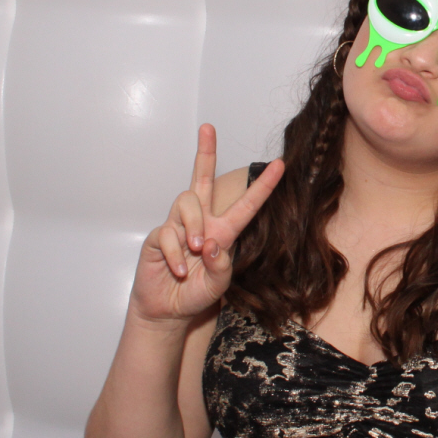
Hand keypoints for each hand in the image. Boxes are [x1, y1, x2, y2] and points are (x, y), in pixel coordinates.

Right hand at [128, 125, 283, 327]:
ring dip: (193, 226)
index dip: (263, 185)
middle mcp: (201, 222)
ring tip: (196, 249)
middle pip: (202, 178)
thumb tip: (211, 242)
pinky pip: (167, 233)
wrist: (167, 310)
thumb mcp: (218, 284)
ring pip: (186, 202)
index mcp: (223, 231)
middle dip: (205, 152)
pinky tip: (179, 270)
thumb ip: (220, 265)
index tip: (279, 164)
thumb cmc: (196, 294)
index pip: (246, 204)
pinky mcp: (158, 237)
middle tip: (208, 128)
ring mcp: (178, 227)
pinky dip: (176, 253)